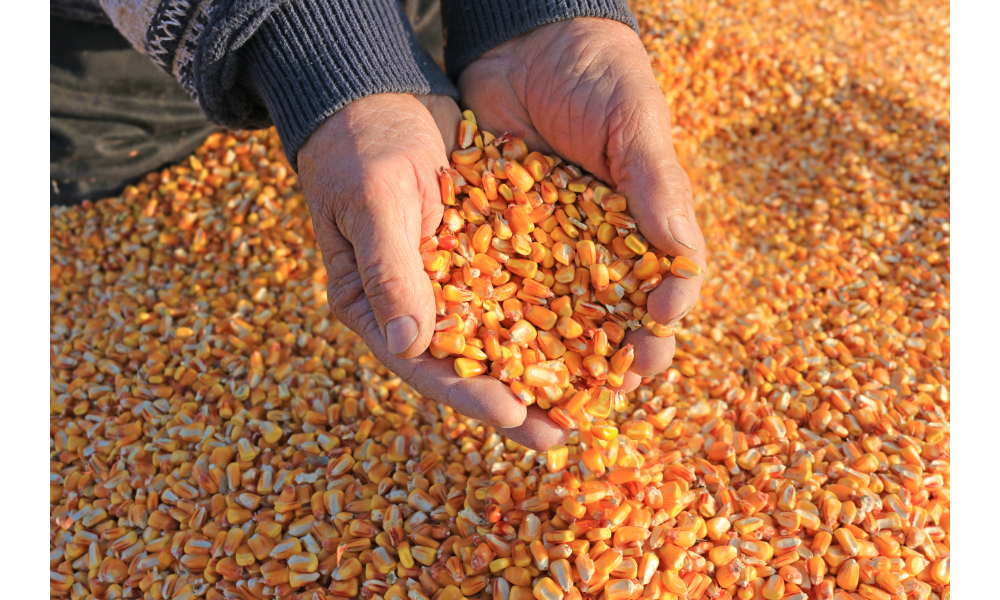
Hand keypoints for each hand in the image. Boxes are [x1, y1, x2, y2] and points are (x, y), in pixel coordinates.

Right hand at [298, 93, 568, 448]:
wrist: (378, 98)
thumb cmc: (358, 147)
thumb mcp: (373, 203)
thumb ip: (391, 271)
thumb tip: (410, 344)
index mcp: (373, 304)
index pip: (421, 363)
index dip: (467, 394)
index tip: (512, 416)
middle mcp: (415, 303)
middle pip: (467, 364)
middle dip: (513, 399)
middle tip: (560, 435)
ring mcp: (451, 282)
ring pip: (500, 335)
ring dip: (541, 367)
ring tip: (587, 401)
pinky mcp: (484, 255)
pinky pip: (521, 290)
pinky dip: (553, 313)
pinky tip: (594, 333)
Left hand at [459, 18, 706, 392]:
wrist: (527, 38)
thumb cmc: (600, 75)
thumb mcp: (634, 122)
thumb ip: (656, 184)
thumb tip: (684, 258)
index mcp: (642, 230)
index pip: (660, 295)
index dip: (658, 330)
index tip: (650, 349)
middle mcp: (594, 251)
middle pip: (603, 324)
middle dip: (598, 369)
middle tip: (589, 404)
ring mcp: (542, 248)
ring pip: (545, 320)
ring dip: (541, 366)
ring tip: (530, 404)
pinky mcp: (493, 236)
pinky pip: (490, 285)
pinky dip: (486, 319)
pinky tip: (476, 352)